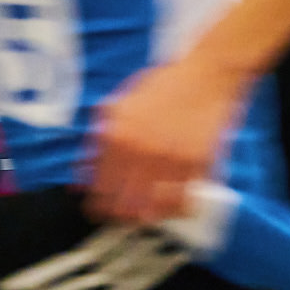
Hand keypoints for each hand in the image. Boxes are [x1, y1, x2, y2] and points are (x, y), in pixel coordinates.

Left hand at [89, 60, 245, 224]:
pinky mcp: (198, 163)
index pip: (100, 187)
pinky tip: (175, 207)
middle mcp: (141, 150)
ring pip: (153, 209)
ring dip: (149, 216)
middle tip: (125, 216)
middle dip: (121, 216)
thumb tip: (82, 169)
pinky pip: (184, 200)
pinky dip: (177, 210)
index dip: (97, 205)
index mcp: (117, 135)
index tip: (100, 211)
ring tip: (149, 215)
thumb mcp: (121, 102)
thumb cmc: (166, 84)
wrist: (207, 72)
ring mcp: (170, 158)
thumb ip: (99, 135)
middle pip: (123, 205)